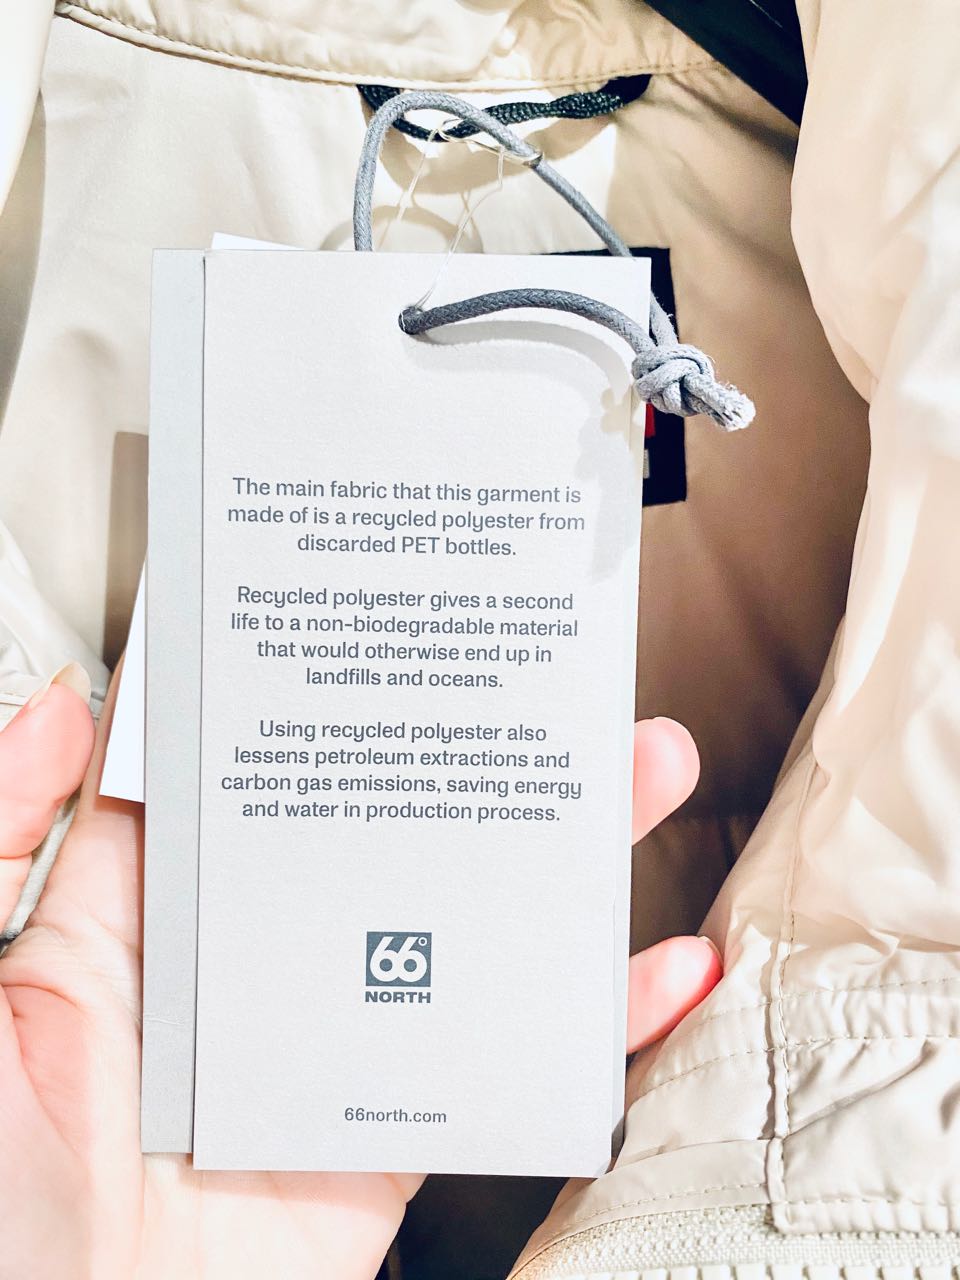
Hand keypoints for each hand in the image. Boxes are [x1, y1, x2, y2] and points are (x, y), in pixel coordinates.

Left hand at [0, 669, 718, 1279]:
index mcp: (152, 923)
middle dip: (482, 755)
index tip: (398, 625)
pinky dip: (593, 1028)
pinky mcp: (386, 1146)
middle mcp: (254, 973)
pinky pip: (507, 1072)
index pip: (257, 778)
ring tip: (637, 772)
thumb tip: (63, 703)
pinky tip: (666, 969)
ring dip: (562, 861)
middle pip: (392, 838)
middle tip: (556, 678)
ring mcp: (333, 1053)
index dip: (327, 699)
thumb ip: (4, 833)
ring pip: (468, 933)